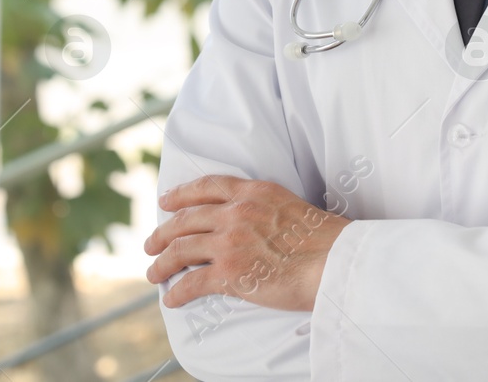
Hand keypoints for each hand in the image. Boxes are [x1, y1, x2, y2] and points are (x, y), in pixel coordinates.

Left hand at [145, 175, 348, 311]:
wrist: (336, 261)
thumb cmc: (325, 240)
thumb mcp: (291, 205)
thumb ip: (265, 208)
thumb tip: (255, 222)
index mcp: (253, 192)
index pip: (207, 187)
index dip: (181, 194)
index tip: (167, 202)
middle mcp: (236, 212)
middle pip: (185, 219)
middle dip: (162, 232)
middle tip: (151, 243)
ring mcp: (229, 242)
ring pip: (181, 249)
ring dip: (162, 263)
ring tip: (153, 272)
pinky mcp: (229, 273)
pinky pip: (192, 283)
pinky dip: (177, 292)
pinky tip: (172, 299)